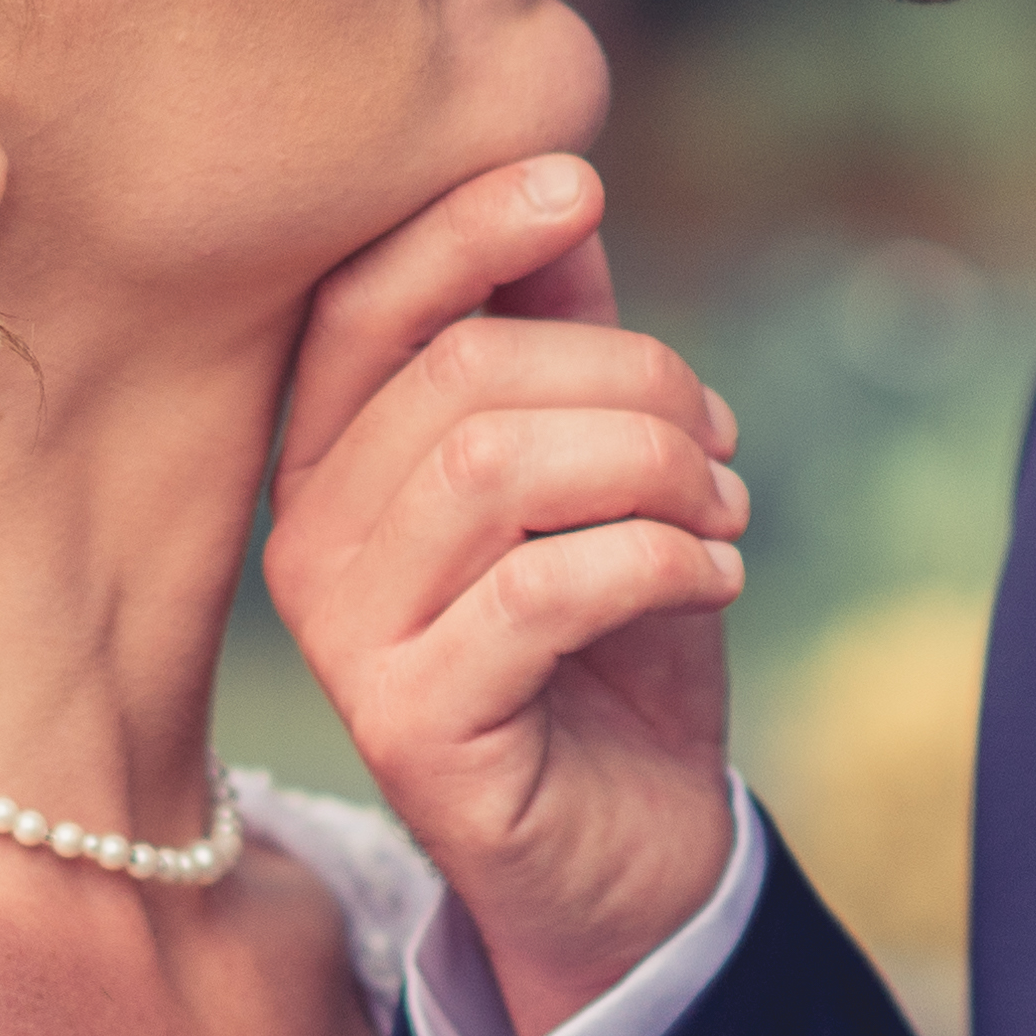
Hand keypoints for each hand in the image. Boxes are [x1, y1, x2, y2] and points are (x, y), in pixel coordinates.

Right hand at [266, 155, 749, 1035]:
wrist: (633, 849)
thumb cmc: (607, 641)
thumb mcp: (596, 468)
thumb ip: (560, 336)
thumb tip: (561, 190)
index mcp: (334, 458)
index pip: (359, 304)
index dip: (462, 229)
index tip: (578, 186)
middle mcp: (308, 541)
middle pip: (458, 375)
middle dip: (628, 377)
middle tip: (723, 440)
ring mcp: (345, 637)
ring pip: (493, 469)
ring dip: (651, 465)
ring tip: (727, 507)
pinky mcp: (408, 724)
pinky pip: (538, 588)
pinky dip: (655, 556)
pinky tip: (717, 573)